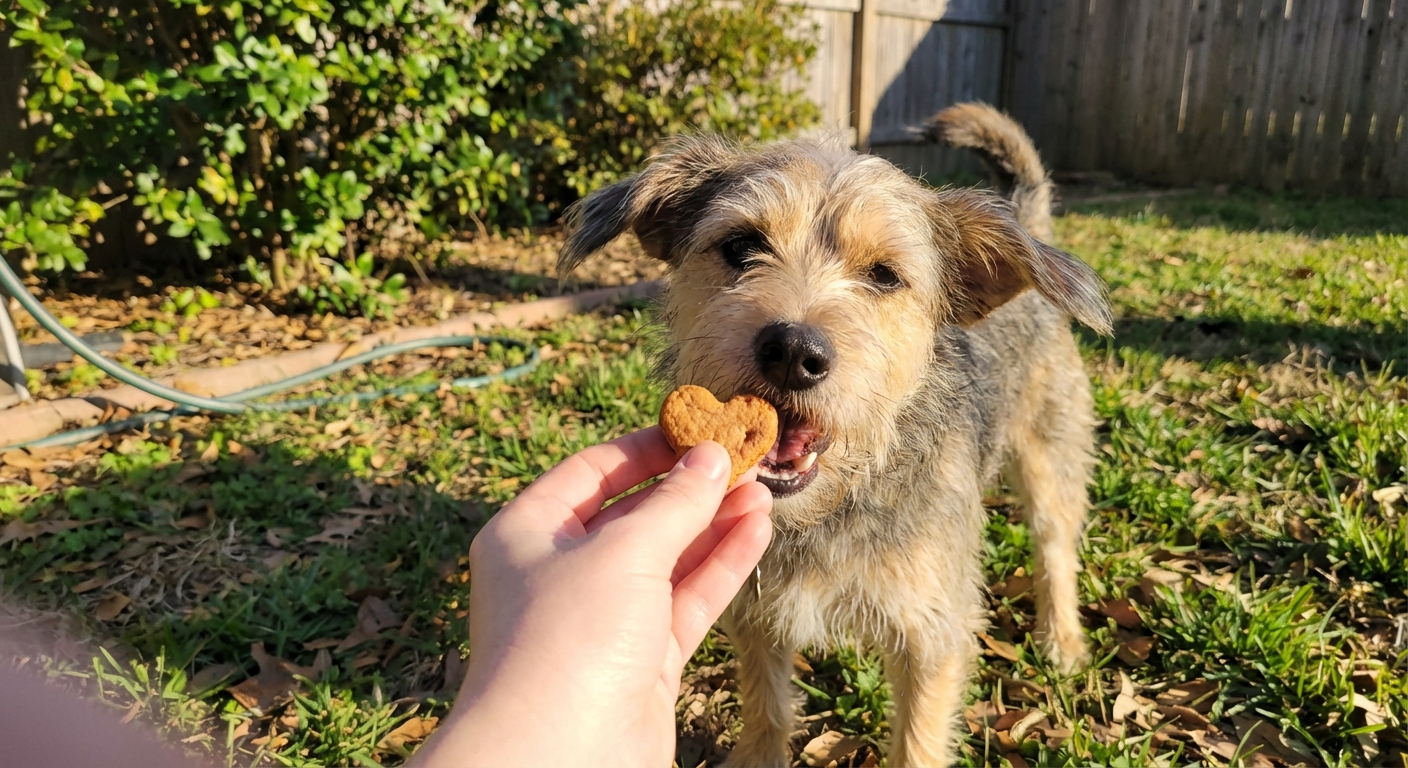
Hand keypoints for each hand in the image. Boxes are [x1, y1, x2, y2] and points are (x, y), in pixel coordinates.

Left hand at [411, 427, 773, 767]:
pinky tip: (756, 533)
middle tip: (744, 459)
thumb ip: (675, 503)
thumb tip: (713, 458)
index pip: (592, 471)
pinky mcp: (640, 661)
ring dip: (714, 524)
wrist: (559, 760)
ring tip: (762, 491)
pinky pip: (685, 600)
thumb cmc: (568, 642)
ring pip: (667, 558)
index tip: (699, 429)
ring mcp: (602, 619)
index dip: (647, 447)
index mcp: (527, 534)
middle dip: (690, 488)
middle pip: (634, 514)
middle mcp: (560, 573)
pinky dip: (720, 566)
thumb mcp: (624, 551)